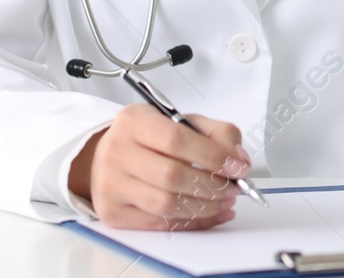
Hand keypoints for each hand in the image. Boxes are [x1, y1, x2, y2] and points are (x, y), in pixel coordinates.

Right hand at [68, 104, 248, 229]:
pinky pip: (160, 224)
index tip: (238, 167)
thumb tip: (238, 158)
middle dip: (212, 185)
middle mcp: (117, 152)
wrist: (104, 157)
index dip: (212, 156)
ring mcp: (111, 185)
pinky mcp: (113, 213)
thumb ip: (214, 132)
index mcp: (134, 121)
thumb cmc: (147, 138)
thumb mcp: (179, 120)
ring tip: (225, 201)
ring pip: (166, 204)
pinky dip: (193, 223)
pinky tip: (211, 215)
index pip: (176, 140)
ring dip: (205, 207)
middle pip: (172, 176)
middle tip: (234, 188)